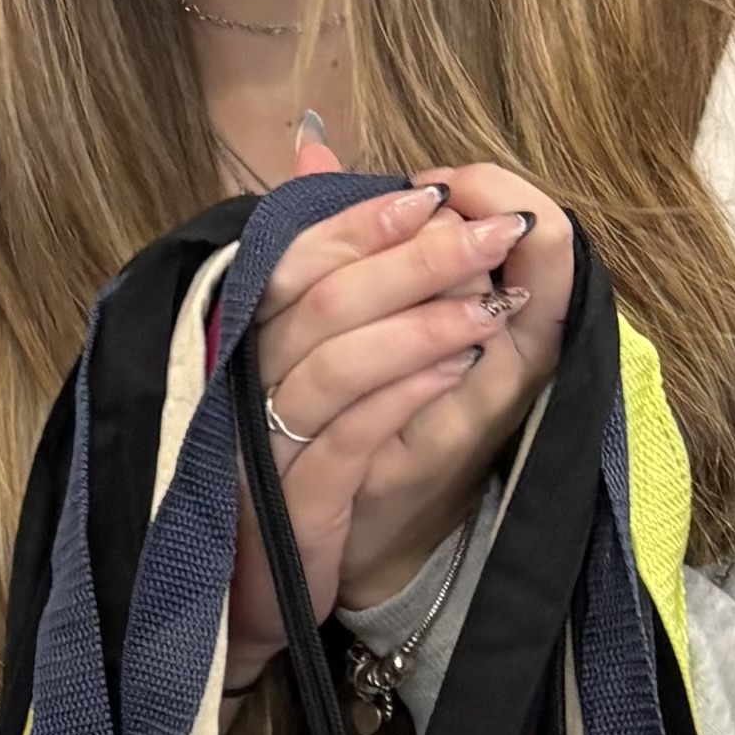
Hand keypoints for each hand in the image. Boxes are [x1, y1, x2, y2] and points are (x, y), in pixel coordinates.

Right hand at [231, 165, 571, 675]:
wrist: (265, 589)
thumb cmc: (297, 456)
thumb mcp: (310, 353)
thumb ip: (315, 251)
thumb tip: (314, 145)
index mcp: (244, 336)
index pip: (296, 256)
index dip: (361, 219)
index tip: (432, 191)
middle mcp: (242, 383)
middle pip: (321, 299)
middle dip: (415, 260)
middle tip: (492, 232)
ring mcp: (263, 446)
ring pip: (334, 364)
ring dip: (420, 324)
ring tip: (491, 303)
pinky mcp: (295, 505)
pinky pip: (350, 437)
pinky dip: (407, 394)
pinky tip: (460, 368)